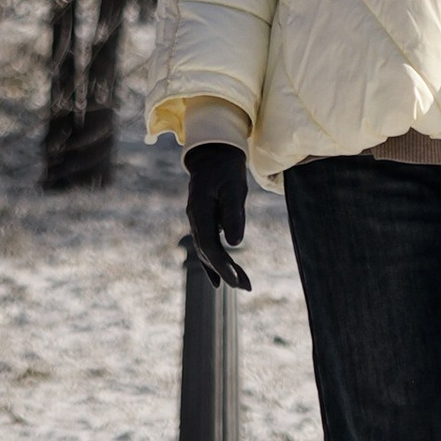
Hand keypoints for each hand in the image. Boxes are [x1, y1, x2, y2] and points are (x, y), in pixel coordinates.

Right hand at [185, 142, 251, 290]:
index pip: (209, 245)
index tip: (237, 280)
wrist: (214, 154)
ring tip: (241, 284)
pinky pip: (206, 246)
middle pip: (207, 252)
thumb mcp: (233, 187)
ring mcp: (197, 220)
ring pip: (206, 251)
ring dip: (221, 269)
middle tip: (245, 287)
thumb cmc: (226, 169)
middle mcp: (195, 218)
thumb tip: (236, 243)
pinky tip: (219, 279)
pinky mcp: (203, 221)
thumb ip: (233, 213)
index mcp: (199, 210)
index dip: (222, 265)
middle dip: (225, 271)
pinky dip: (213, 263)